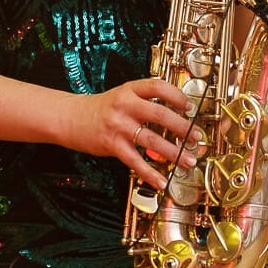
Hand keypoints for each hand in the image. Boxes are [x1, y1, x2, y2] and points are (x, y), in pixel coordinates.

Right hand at [69, 78, 199, 189]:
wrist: (71, 118)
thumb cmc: (101, 108)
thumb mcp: (122, 95)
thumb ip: (144, 101)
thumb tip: (175, 114)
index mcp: (129, 90)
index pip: (158, 86)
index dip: (177, 95)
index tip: (189, 107)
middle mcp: (125, 105)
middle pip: (160, 114)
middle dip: (183, 127)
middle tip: (196, 137)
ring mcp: (118, 126)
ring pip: (152, 140)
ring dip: (174, 152)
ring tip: (188, 160)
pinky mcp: (112, 145)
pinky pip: (135, 161)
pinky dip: (150, 173)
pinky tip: (161, 181)